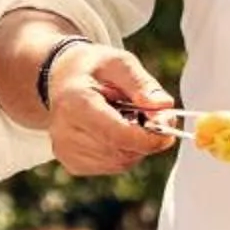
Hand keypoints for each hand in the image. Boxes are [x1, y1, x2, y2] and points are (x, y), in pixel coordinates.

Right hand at [45, 42, 177, 177]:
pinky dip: (123, 152)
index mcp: (75, 102)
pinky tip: (115, 131)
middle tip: (152, 117)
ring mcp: (66, 150)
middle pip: (121, 151)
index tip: (168, 127)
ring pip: (120, 162)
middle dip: (145, 139)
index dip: (149, 137)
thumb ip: (142, 84)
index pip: (117, 134)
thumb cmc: (93, 69)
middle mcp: (65, 131)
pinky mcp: (72, 163)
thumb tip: (164, 106)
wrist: (61, 79)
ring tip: (128, 119)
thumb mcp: (119, 63)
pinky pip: (112, 166)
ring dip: (135, 146)